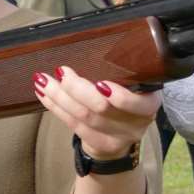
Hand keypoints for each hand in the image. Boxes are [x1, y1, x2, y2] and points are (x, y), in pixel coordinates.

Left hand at [33, 66, 159, 159]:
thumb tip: (89, 48)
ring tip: (44, 81)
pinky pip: (73, 125)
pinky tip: (45, 95)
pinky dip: (56, 108)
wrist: (121, 134)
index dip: (120, 97)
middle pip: (103, 108)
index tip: (100, 82)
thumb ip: (120, 73)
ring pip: (84, 116)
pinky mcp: (99, 144)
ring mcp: (118, 137)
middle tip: (62, 72)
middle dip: (77, 89)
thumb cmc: (124, 100)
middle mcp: (137, 122)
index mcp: (150, 103)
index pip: (139, 104)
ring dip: (60, 97)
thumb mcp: (132, 85)